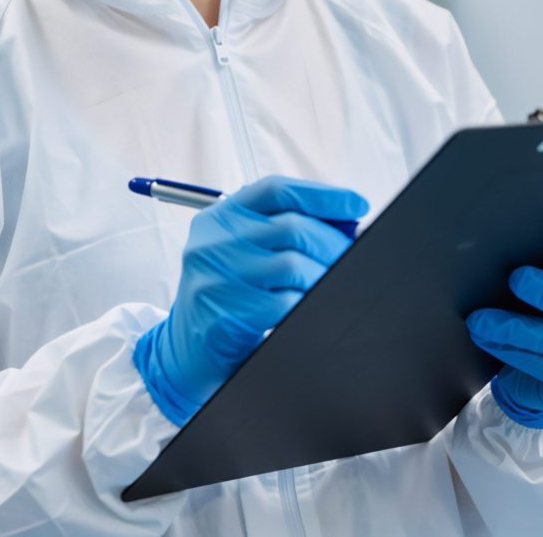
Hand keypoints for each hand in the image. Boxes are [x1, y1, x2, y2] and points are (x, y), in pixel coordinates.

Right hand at [134, 175, 367, 423]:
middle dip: (333, 244)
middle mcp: (213, 242)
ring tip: (330, 285)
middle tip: (352, 258)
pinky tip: (306, 308)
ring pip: (294, 266)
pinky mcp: (225, 314)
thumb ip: (282, 231)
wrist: (186, 352)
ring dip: (324, 277)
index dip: (322, 195)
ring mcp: (216, 277)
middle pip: (293, 227)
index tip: (356, 204)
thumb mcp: (243, 252)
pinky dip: (306, 305)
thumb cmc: (228, 296)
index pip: (277, 190)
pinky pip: (286, 304)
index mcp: (220, 217)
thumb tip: (345, 224)